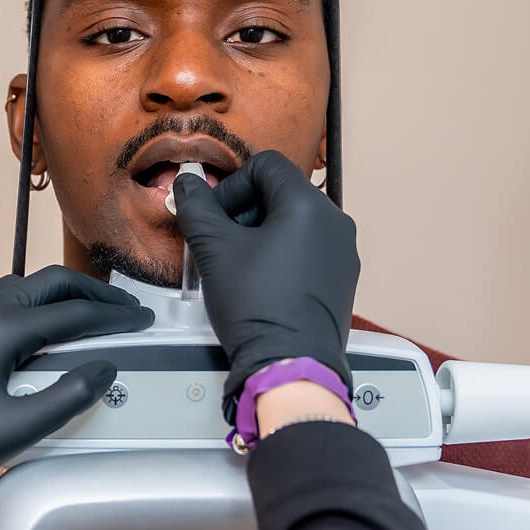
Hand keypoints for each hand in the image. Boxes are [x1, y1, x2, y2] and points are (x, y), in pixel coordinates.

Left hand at [0, 266, 151, 529]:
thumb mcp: (21, 427)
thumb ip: (70, 395)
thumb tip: (104, 368)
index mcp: (1, 329)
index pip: (72, 313)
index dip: (114, 316)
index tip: (142, 320)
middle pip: (46, 284)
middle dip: (89, 291)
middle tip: (121, 306)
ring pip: (15, 288)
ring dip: (54, 295)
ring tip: (83, 312)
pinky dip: (22, 305)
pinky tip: (29, 329)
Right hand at [171, 150, 359, 401]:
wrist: (291, 364)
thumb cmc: (257, 306)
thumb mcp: (214, 250)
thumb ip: (197, 208)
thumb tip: (187, 184)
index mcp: (308, 205)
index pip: (265, 166)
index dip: (231, 186)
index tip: (215, 217)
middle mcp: (335, 222)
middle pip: (281, 193)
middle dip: (244, 212)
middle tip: (222, 244)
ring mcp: (343, 252)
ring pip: (294, 222)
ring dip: (261, 235)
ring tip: (240, 267)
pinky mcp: (342, 278)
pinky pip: (309, 249)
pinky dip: (281, 255)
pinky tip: (262, 285)